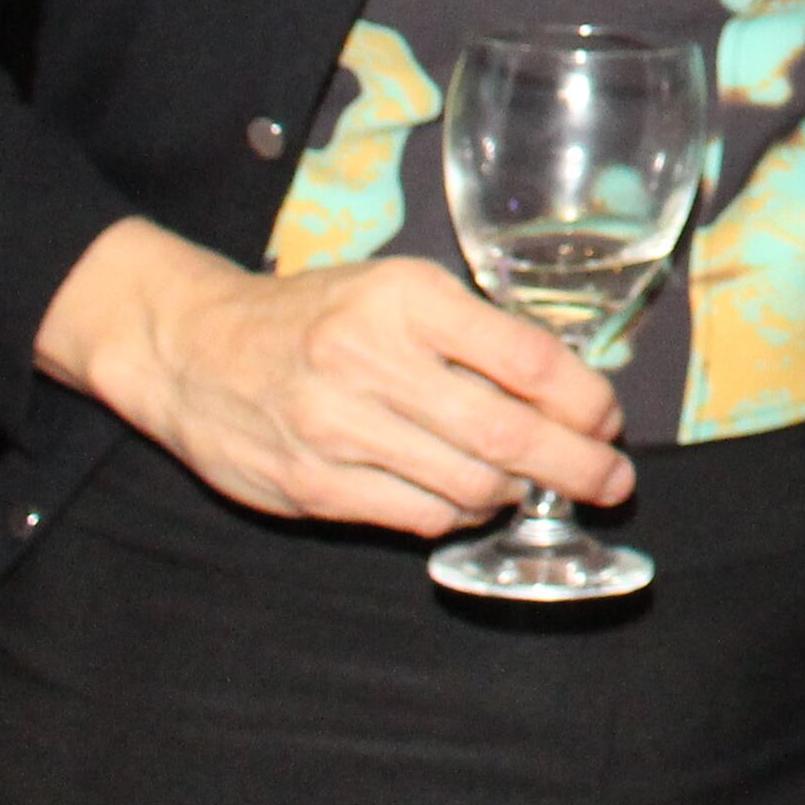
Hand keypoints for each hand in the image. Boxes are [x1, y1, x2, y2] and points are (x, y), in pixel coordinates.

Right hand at [33, 217, 630, 535]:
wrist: (192, 348)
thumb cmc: (312, 316)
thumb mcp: (392, 289)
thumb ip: (468, 331)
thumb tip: (564, 384)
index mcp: (404, 299)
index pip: (524, 356)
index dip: (583, 397)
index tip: (608, 417)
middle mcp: (371, 361)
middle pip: (506, 430)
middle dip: (575, 464)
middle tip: (612, 480)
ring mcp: (338, 429)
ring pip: (468, 482)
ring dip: (518, 492)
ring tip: (534, 486)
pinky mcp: (314, 486)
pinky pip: (419, 515)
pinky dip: (461, 513)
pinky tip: (472, 499)